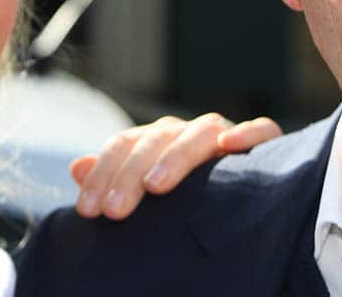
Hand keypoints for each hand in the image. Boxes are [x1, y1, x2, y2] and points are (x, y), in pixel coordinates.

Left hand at [70, 113, 281, 219]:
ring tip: (155, 186)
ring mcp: (223, 135)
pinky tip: (229, 147)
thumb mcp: (145, 190)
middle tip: (114, 210)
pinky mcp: (264, 143)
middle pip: (155, 140)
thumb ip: (113, 177)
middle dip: (130, 174)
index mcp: (156, 141)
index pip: (123, 145)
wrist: (244, 193)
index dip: (103, 175)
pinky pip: (261, 130)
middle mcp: (186, 132)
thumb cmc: (185, 198)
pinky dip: (248, 134)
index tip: (88, 210)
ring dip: (176, 157)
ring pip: (199, 133)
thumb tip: (77, 167)